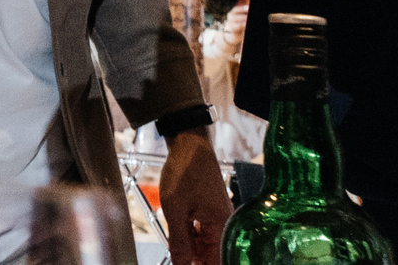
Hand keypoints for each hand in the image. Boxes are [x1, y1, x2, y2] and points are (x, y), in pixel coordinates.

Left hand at [157, 128, 231, 264]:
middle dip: (192, 258)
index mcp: (221, 227)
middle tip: (174, 251)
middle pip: (210, 255)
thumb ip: (179, 241)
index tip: (183, 264)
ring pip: (204, 244)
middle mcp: (224, 225)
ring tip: (174, 236)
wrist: (189, 144)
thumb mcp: (175, 209)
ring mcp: (217, 218)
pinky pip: (201, 231)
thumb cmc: (185, 171)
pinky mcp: (210, 211)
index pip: (215, 262)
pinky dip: (189, 234)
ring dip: (188, 246)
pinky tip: (177, 228)